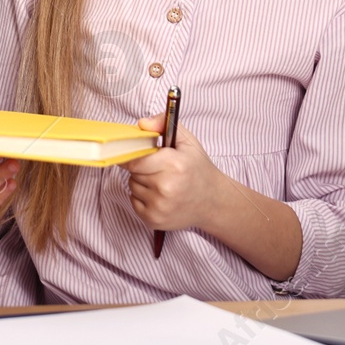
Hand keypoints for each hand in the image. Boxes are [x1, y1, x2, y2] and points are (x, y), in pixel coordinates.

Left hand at [120, 114, 221, 233]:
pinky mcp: (153, 220)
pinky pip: (133, 202)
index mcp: (174, 165)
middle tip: (159, 168)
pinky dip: (142, 197)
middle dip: (142, 168)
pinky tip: (159, 195)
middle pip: (133, 172)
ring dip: (142, 182)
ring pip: (132, 186)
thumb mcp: (188, 141)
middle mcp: (166, 187)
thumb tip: (141, 124)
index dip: (134, 155)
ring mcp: (159, 206)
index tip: (136, 153)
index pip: (135, 159)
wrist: (213, 202)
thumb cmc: (198, 169)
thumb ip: (164, 123)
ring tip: (162, 182)